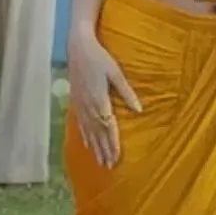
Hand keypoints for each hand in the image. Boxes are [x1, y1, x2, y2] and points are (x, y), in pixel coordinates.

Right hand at [67, 34, 141, 167]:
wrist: (77, 48)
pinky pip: (80, 123)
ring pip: (88, 131)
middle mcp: (88, 106)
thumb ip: (126, 92)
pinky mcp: (76, 101)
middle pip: (97, 133)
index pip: (108, 127)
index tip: (117, 157)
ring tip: (100, 161)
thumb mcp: (115, 73)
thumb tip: (139, 109)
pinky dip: (85, 136)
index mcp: (100, 99)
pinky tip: (88, 144)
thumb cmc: (99, 58)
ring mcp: (80, 105)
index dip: (112, 143)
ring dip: (95, 147)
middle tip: (110, 166)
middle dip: (104, 150)